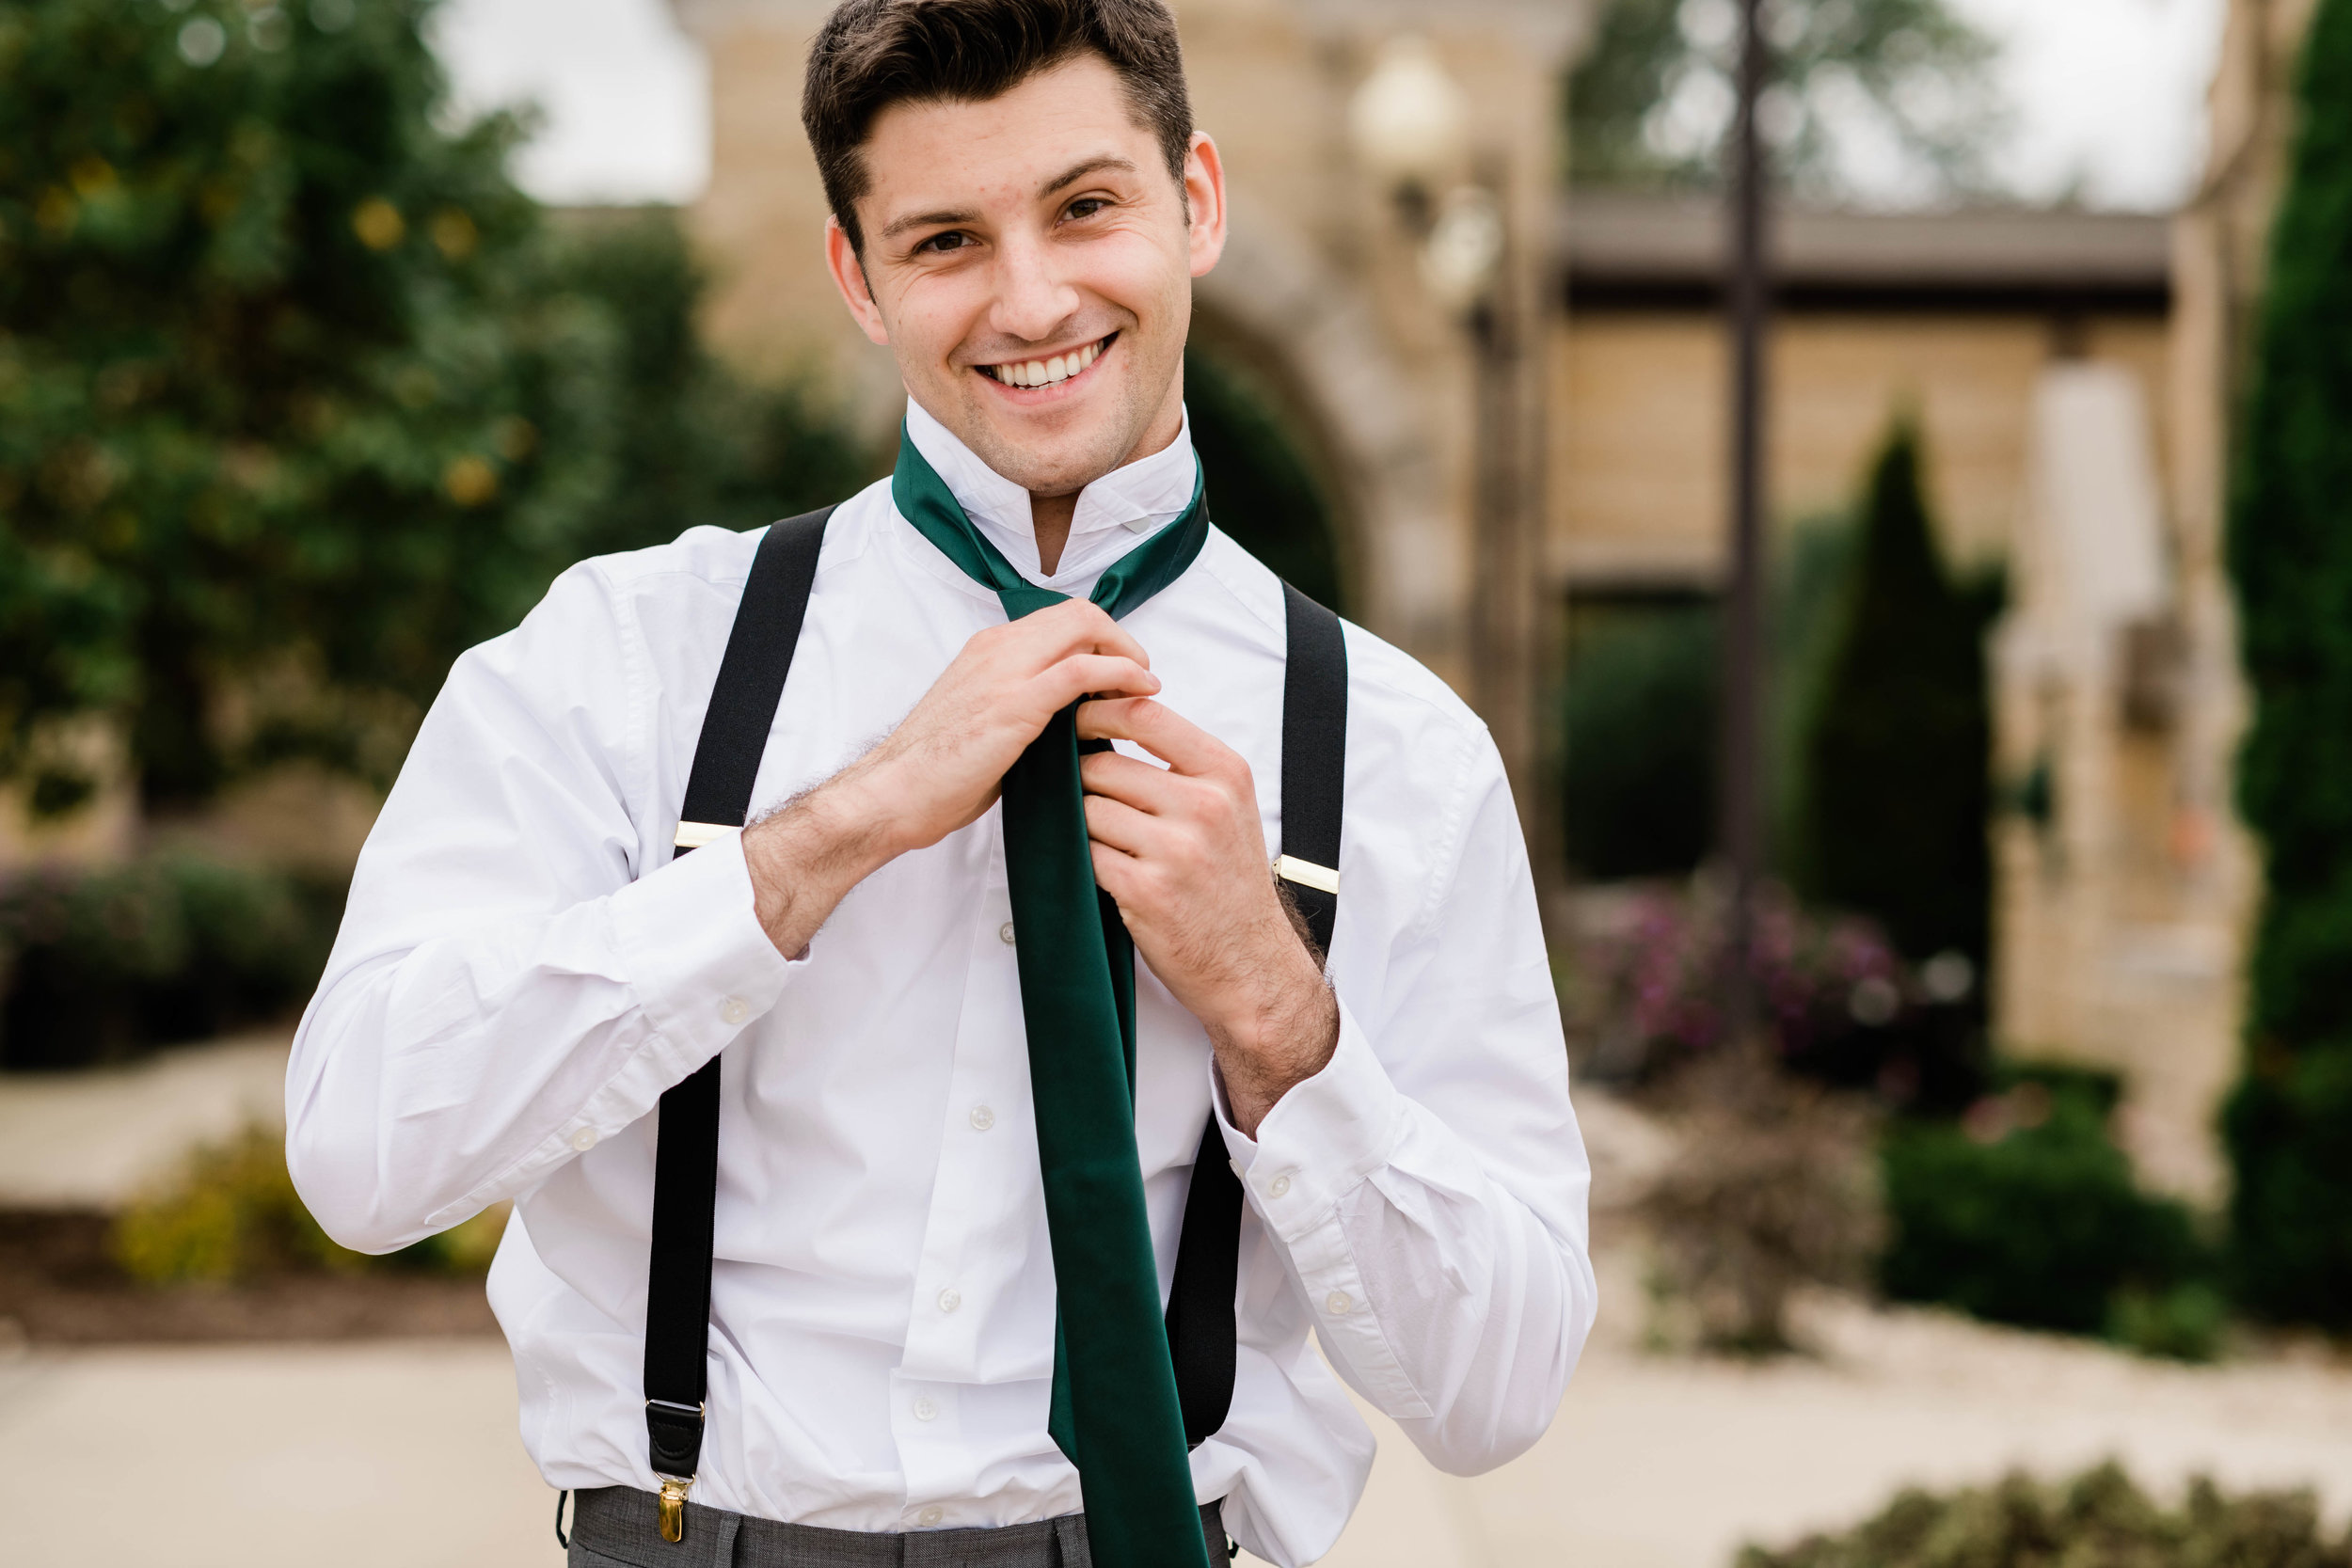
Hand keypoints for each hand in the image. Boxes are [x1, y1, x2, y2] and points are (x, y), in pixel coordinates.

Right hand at [741, 600, 1158, 958]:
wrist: (891, 794)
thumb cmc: (935, 773)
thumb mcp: (985, 722)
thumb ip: (1025, 706)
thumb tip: (1074, 719)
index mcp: (988, 649)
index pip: (1060, 619)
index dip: (1100, 639)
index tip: (1119, 673)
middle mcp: (997, 647)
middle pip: (1079, 612)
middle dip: (1121, 638)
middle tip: (1140, 676)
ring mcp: (1005, 671)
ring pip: (1085, 626)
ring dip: (1127, 652)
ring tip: (1145, 687)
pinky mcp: (1015, 704)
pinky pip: (1083, 670)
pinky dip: (1121, 674)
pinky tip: (1139, 696)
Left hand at [1077, 696, 1338, 1135]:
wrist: (1250, 962)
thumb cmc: (1230, 881)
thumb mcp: (1226, 805)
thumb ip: (1179, 762)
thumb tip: (1108, 716)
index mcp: (1224, 773)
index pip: (1143, 714)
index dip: (1096, 709)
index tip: (1074, 718)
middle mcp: (1204, 806)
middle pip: (1102, 764)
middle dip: (1081, 781)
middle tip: (1087, 800)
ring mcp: (1175, 850)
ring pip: (1088, 810)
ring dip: (1083, 825)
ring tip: (1108, 843)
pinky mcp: (1146, 891)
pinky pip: (1087, 854)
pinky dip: (1086, 861)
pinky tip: (1108, 872)